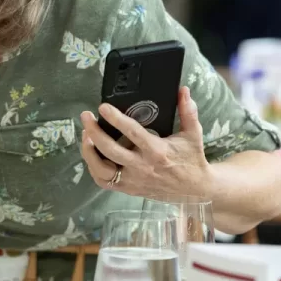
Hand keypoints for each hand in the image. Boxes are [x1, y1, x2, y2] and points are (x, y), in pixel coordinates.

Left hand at [79, 87, 211, 199]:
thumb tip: (182, 90)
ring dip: (89, 152)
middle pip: (110, 150)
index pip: (132, 132)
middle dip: (94, 132)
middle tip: (86, 116)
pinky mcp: (129, 189)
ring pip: (102, 169)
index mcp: (157, 150)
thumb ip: (187, 111)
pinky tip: (91, 153)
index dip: (115, 119)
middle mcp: (142, 166)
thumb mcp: (193, 134)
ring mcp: (133, 180)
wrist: (195, 190)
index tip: (103, 107)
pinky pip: (104, 181)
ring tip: (85, 134)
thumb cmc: (192, 159)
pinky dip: (94, 168)